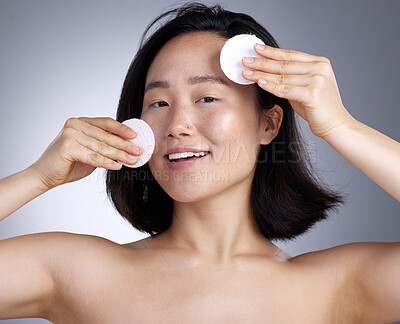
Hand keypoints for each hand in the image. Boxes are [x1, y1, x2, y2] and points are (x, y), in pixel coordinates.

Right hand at [30, 117, 142, 189]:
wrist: (45, 175)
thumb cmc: (69, 163)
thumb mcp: (90, 151)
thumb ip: (104, 146)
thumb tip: (129, 147)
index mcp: (81, 122)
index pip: (106, 123)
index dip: (122, 129)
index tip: (136, 136)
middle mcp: (75, 124)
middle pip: (106, 136)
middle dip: (125, 145)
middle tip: (139, 151)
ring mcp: (70, 134)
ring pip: (101, 147)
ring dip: (120, 154)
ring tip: (133, 160)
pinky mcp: (67, 147)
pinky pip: (92, 156)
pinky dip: (106, 162)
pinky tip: (118, 166)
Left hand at [241, 44, 355, 137]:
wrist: (336, 125)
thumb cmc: (318, 108)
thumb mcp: (305, 87)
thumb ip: (291, 78)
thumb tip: (268, 72)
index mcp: (319, 63)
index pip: (290, 55)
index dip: (272, 51)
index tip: (256, 48)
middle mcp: (319, 68)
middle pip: (284, 64)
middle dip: (262, 61)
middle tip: (245, 59)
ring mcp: (317, 80)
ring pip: (282, 76)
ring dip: (261, 74)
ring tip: (246, 72)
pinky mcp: (313, 94)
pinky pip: (285, 89)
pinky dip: (271, 85)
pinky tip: (259, 82)